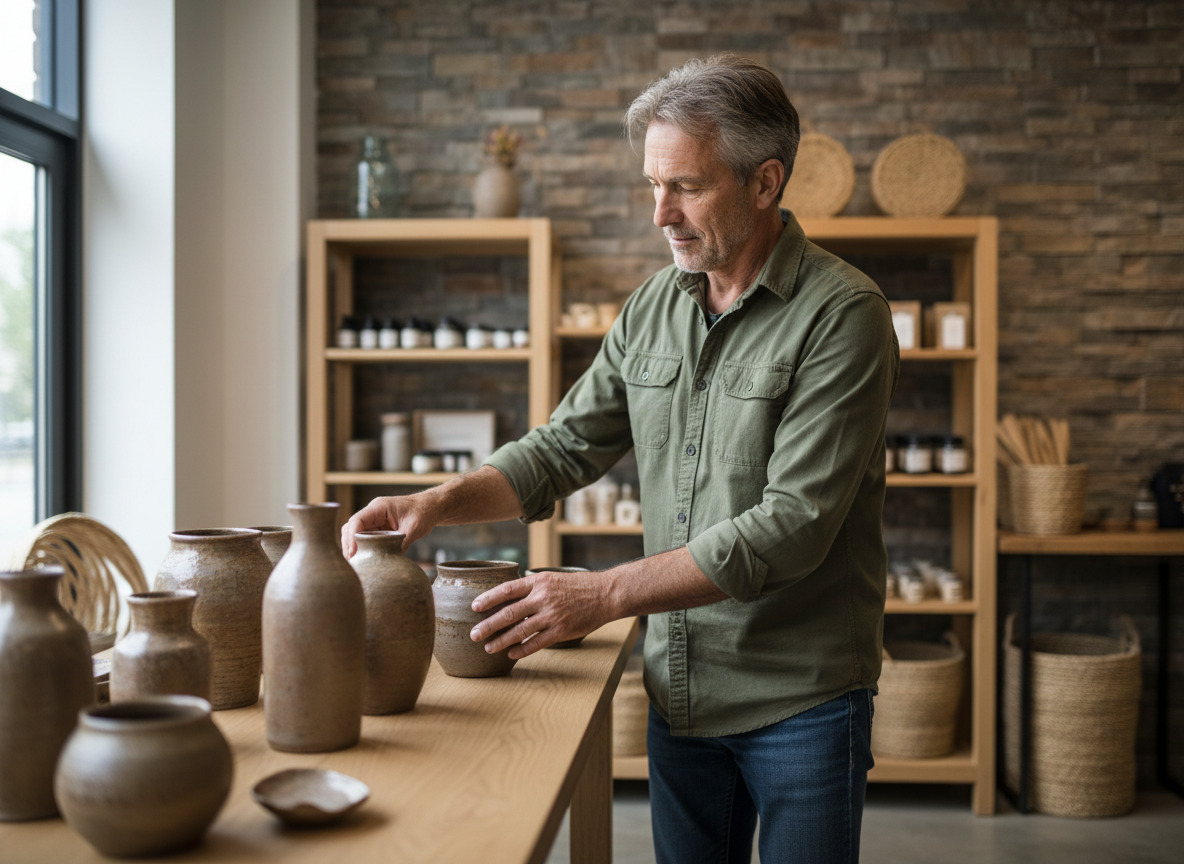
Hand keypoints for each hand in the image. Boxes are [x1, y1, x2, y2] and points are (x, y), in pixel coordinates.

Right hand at [340, 494, 434, 557]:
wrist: (431, 507)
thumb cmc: (423, 513)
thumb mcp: (413, 529)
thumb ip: (401, 544)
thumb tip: (390, 563)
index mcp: (379, 507)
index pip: (357, 520)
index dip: (352, 537)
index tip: (353, 553)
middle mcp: (373, 512)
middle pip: (351, 527)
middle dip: (348, 544)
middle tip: (351, 562)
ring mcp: (374, 520)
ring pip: (354, 533)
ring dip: (352, 547)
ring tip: (355, 563)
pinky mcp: (378, 527)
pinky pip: (364, 537)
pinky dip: (361, 547)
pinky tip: (363, 559)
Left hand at [469, 570, 615, 659]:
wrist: (605, 594)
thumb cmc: (577, 586)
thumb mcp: (552, 579)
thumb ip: (532, 588)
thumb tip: (508, 597)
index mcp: (539, 582)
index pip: (508, 589)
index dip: (489, 598)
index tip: (474, 607)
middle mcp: (543, 598)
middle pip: (509, 613)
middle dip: (488, 625)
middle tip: (473, 634)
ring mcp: (552, 615)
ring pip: (520, 631)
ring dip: (501, 640)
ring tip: (488, 647)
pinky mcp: (561, 630)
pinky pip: (537, 643)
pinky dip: (522, 650)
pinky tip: (511, 654)